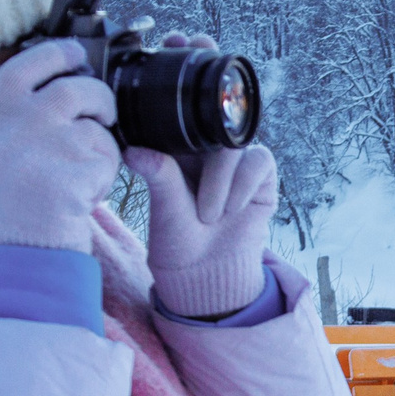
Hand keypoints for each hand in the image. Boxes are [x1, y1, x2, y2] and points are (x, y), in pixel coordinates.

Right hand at [0, 40, 118, 252]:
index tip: (75, 54)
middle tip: (101, 112)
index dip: (56, 53)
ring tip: (85, 168)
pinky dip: (104, 176)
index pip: (28, 64)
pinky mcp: (83, 165)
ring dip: (101, 143)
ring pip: (97, 125)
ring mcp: (55, 142)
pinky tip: (84, 194)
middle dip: (98, 97)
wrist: (20, 251)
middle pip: (77, 87)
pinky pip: (109, 158)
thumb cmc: (0, 206)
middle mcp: (24, 120)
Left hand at [126, 142, 278, 317]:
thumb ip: (158, 175)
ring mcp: (236, 162)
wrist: (209, 270)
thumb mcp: (166, 207)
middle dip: (209, 176)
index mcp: (179, 151)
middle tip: (201, 214)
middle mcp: (209, 152)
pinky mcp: (261, 175)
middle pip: (214, 136)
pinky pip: (259, 162)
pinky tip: (235, 209)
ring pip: (236, 149)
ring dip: (224, 184)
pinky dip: (245, 185)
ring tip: (213, 217)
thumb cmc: (179, 238)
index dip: (184, 139)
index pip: (185, 126)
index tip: (177, 169)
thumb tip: (133, 152)